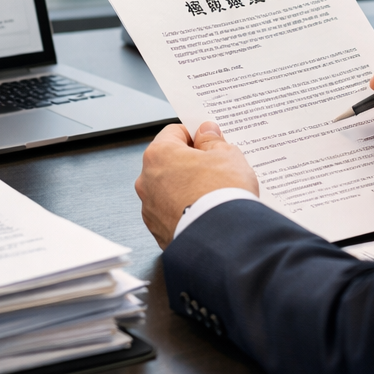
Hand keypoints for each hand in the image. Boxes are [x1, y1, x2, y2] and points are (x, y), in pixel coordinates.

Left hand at [135, 121, 258, 248]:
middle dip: (191, 162)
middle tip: (216, 166)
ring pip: (170, 188)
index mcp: (159, 154)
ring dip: (187, 186)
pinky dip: (185, 209)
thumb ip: (212, 140)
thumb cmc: (222, 195)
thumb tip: (206, 133)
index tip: (209, 140)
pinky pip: (172, 212)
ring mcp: (150, 208)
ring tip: (213, 192)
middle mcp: (147, 180)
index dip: (195, 134)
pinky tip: (206, 210)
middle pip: (170, 161)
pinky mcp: (158, 231)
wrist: (224, 241)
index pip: (175, 132)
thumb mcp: (226, 155)